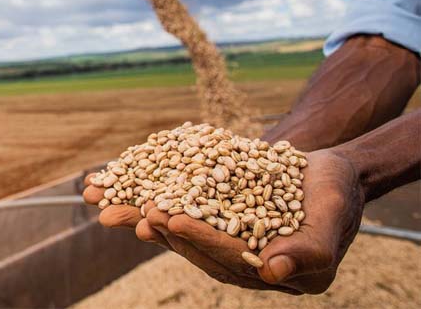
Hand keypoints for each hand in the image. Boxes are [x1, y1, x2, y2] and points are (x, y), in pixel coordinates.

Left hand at [83, 149, 364, 293]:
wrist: (326, 172)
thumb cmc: (336, 193)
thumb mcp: (332, 216)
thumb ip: (311, 249)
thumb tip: (275, 272)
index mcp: (272, 272)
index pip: (231, 259)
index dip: (201, 240)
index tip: (172, 220)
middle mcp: (244, 264)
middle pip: (196, 249)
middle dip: (162, 231)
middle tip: (132, 214)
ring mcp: (226, 242)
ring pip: (180, 231)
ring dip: (144, 219)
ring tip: (111, 208)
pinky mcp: (212, 219)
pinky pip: (178, 210)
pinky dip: (151, 200)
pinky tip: (122, 191)